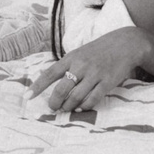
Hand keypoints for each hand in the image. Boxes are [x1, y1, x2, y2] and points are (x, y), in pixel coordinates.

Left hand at [27, 29, 147, 113]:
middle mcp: (81, 66)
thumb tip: (49, 81)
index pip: (49, 73)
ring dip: (68, 107)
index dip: (37, 86)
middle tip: (53, 107)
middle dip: (54, 102)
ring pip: (75, 97)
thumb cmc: (99, 50)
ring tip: (67, 109)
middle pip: (61, 90)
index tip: (27, 97)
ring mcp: (95, 74)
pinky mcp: (107, 82)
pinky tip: (81, 108)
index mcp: (72, 58)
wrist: (125, 44)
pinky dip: (84, 106)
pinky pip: (92, 99)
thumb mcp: (80, 53)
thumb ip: (67, 66)